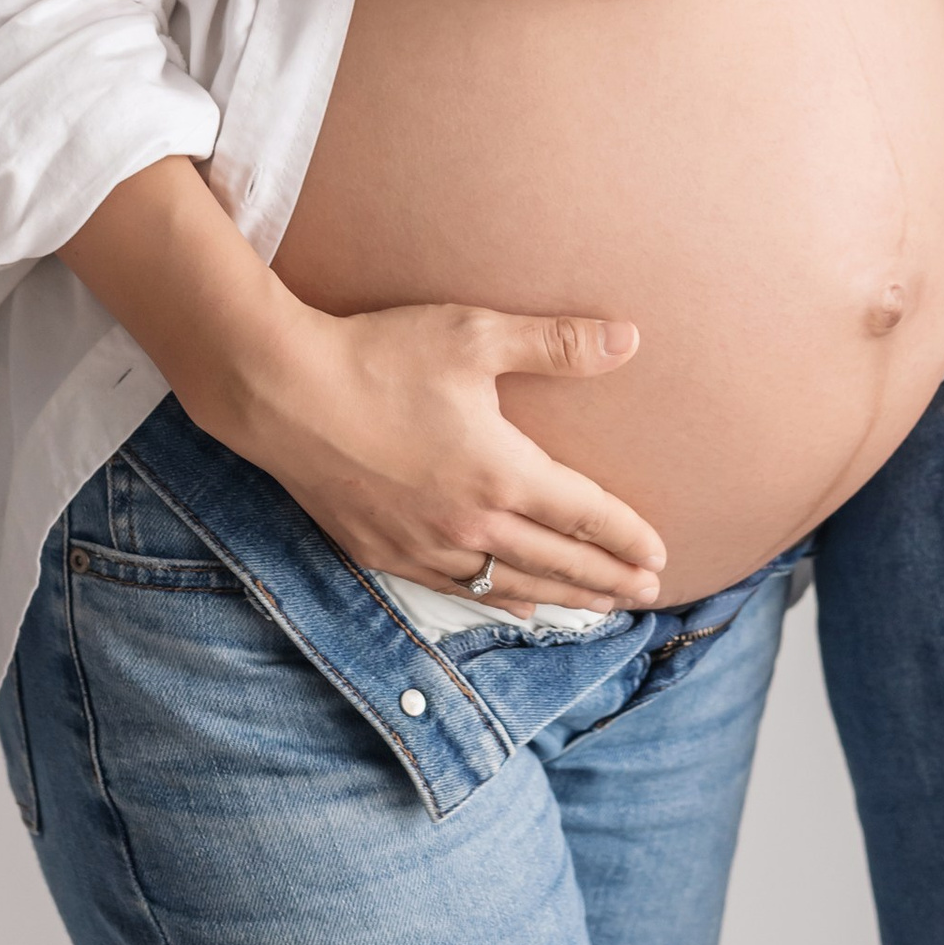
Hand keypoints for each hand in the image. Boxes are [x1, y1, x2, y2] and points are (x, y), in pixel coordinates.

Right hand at [59, 158, 666, 617]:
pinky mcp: (383, 552)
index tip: (661, 556)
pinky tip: (518, 606)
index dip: (628, 538)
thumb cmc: (380, 355)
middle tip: (647, 593)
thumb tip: (630, 339)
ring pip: (511, 586)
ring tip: (599, 608)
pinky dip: (500, 600)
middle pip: (558, 563)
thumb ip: (557, 344)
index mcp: (501, 475)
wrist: (282, 392)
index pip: (585, 517)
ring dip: (562, 597)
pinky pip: (459, 590)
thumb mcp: (474, 336)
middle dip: (608, 580)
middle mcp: (470, 525)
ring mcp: (425, 547)